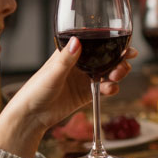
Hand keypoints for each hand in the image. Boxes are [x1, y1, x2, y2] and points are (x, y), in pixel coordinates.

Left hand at [0, 39, 137, 157]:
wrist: (32, 116)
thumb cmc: (35, 91)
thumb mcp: (52, 73)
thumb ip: (66, 59)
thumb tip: (77, 41)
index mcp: (71, 54)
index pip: (95, 44)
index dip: (112, 43)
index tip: (125, 46)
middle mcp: (80, 64)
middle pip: (107, 58)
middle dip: (119, 59)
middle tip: (124, 64)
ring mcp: (85, 79)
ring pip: (109, 72)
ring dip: (117, 73)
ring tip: (116, 78)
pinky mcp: (87, 93)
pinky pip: (105, 88)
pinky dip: (111, 88)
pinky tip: (109, 90)